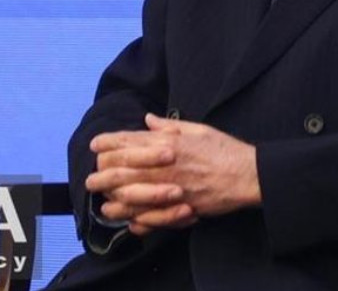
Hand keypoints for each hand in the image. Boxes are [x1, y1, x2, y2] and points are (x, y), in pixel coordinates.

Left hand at [86, 114, 260, 234]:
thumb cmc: (225, 150)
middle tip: (90, 176)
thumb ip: (170, 126)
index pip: (130, 141)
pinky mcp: (179, 207)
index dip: (109, 142)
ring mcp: (170, 188)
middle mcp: (165, 165)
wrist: (248, 175)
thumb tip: (148, 120)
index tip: (96, 144)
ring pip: (131, 195)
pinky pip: (149, 215)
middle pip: (123, 169)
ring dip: (112, 198)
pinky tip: (125, 218)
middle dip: (102, 172)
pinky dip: (134, 217)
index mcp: (169, 143)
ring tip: (101, 200)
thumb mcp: (198, 129)